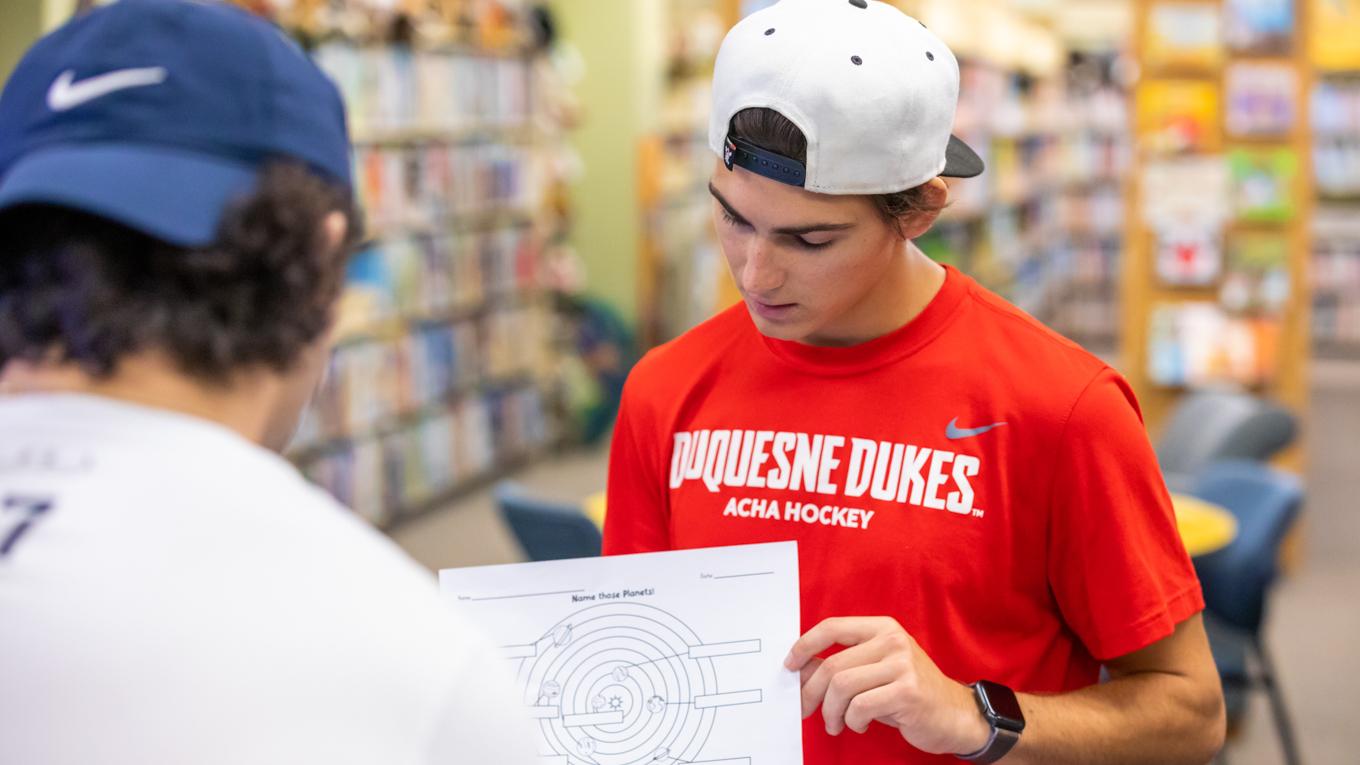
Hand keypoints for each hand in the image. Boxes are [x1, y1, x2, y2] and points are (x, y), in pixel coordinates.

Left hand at [784, 616, 991, 755]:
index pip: (833, 627)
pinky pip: (860, 707)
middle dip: (811, 692)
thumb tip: (800, 669)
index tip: (789, 665)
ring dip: (831, 712)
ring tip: (835, 723)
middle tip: (805, 709)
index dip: (805, 645)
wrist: (956, 714)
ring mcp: (902, 665)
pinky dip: (853, 721)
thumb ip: (843, 664)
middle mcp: (892, 641)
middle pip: (833, 665)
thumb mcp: (876, 669)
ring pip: (842, 687)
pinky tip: (860, 725)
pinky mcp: (908, 692)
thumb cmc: (908, 692)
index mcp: (882, 628)